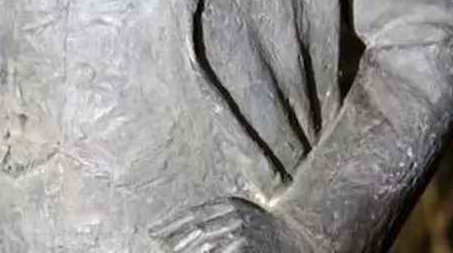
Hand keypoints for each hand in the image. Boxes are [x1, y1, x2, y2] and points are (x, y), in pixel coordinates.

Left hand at [149, 198, 315, 252]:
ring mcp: (244, 233)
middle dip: (176, 243)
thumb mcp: (238, 214)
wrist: (300, 234)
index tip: (152, 233)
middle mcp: (236, 215)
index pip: (193, 214)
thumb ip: (213, 219)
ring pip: (208, 246)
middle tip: (158, 249)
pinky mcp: (247, 247)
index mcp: (230, 204)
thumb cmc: (263, 227)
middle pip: (198, 231)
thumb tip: (174, 234)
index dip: (171, 224)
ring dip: (188, 251)